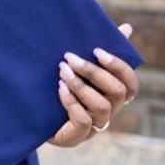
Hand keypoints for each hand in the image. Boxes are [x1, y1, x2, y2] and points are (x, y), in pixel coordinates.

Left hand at [47, 23, 139, 147]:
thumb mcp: (79, 68)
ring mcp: (95, 126)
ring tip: (61, 71)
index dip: (118, 66)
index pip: (130, 83)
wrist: (34, 116)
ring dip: (81, 86)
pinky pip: (83, 122)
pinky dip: (72, 103)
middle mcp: (109, 111)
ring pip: (101, 107)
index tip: (97, 50)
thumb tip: (126, 27)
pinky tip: (59, 89)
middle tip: (69, 57)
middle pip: (117, 92)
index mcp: (113, 95)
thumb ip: (100, 51)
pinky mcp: (77, 137)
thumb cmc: (62, 86)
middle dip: (94, 72)